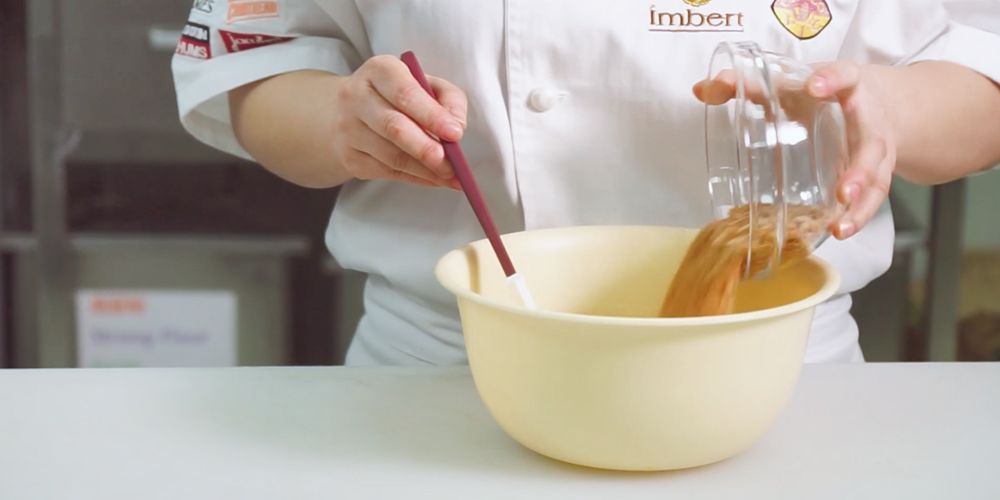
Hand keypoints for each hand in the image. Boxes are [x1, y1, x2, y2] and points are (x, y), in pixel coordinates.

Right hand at [332, 55, 466, 188]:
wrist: (348, 110)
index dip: (432, 116)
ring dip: (425, 170)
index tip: (456, 134)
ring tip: (450, 176)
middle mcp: (356, 97)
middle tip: (452, 166)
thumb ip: (448, 99)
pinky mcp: (349, 156)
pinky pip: (387, 172)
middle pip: (394, 128)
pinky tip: (434, 178)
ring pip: (391, 156)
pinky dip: (416, 178)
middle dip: (426, 149)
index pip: (405, 94)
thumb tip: (457, 127)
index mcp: (379, 70)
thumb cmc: (396, 95)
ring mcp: (348, 129)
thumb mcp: (425, 82)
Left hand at [694, 62, 895, 239]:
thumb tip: (703, 88)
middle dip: (860, 169)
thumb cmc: (821, 92)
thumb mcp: (789, 84)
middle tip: (843, 191)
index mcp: (847, 85)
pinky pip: (872, 197)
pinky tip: (840, 231)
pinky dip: (858, 216)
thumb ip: (745, 85)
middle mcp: (868, 118)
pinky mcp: (874, 173)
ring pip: (877, 178)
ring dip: (861, 205)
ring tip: (840, 227)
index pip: (844, 76)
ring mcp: (874, 150)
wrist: (869, 99)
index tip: (815, 87)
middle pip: (871, 143)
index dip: (831, 80)